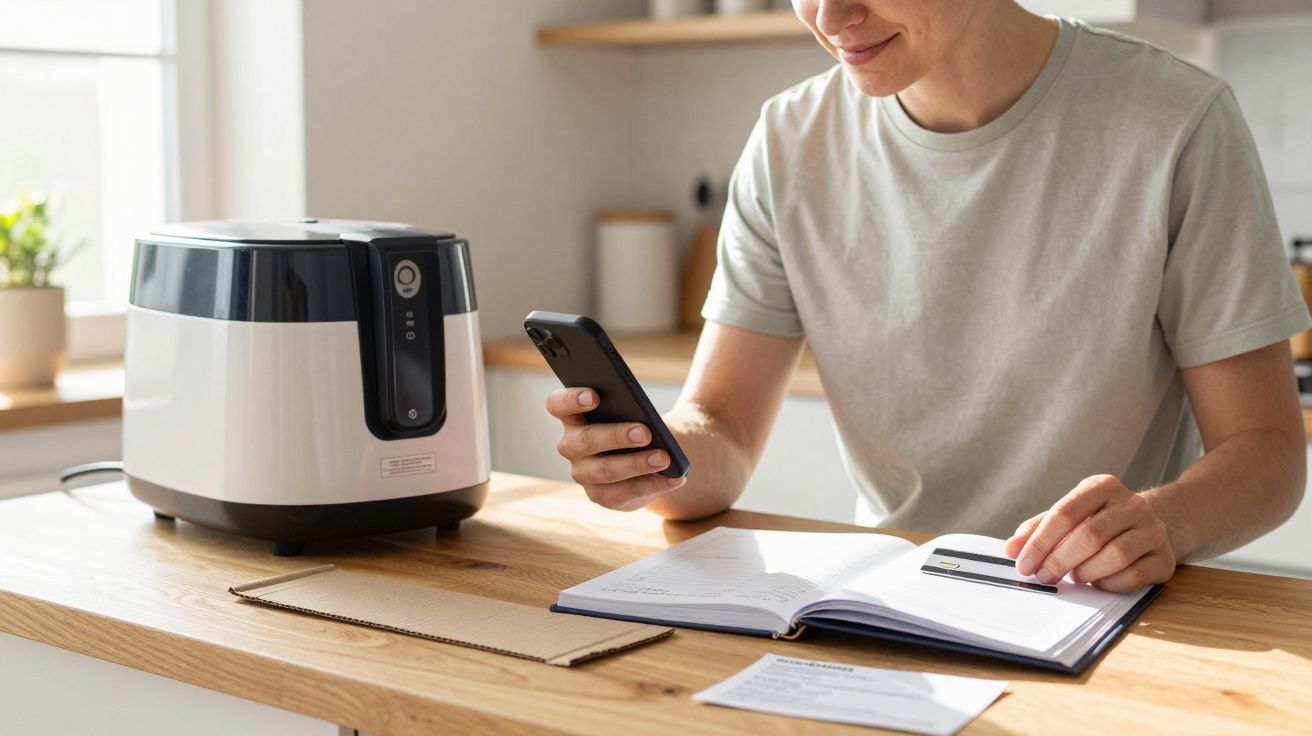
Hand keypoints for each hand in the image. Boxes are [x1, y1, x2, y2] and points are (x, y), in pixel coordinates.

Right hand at [546, 387, 686, 510]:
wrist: (650, 451)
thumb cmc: (637, 420)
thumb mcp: (634, 410)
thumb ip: (634, 408)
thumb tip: (647, 421)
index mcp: (573, 415)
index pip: (558, 404)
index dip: (571, 399)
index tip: (595, 395)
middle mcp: (571, 445)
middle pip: (585, 440)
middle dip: (616, 436)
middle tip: (644, 433)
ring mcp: (583, 472)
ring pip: (604, 471)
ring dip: (636, 464)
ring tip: (664, 458)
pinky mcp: (601, 495)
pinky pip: (624, 493)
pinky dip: (653, 485)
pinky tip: (674, 479)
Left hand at [1004, 475, 1176, 591]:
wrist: (1158, 522)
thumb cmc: (1101, 520)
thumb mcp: (1070, 515)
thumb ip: (1038, 529)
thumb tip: (1011, 550)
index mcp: (1102, 486)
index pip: (1065, 513)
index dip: (1040, 542)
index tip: (1023, 563)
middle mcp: (1132, 504)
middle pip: (1089, 536)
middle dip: (1058, 561)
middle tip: (1043, 576)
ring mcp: (1153, 529)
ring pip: (1114, 556)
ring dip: (1085, 572)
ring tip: (1074, 575)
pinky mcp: (1165, 557)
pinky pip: (1134, 576)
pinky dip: (1108, 583)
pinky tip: (1098, 581)